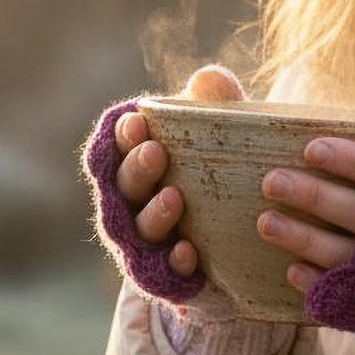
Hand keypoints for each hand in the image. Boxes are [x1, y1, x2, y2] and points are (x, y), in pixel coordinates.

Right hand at [82, 65, 245, 304]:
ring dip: (154, 213)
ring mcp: (143, 242)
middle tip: (156, 151)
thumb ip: (215, 109)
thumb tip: (212, 79)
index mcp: (136, 166)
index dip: (122, 135)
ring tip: (175, 198)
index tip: (139, 121)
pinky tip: (188, 251)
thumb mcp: (220, 141)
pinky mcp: (163, 275)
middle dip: (136, 168)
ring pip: (139, 229)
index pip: (117, 148)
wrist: (238, 243)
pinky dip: (174, 260)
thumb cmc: (219, 177)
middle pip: (123, 186)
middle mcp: (130, 205)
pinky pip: (163, 270)